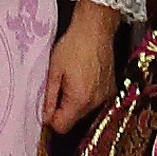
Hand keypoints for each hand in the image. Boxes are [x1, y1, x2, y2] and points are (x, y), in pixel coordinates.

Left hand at [43, 6, 117, 134]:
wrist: (96, 28)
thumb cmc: (73, 46)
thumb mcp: (54, 71)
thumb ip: (49, 98)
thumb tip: (45, 118)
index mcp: (80, 100)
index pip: (62, 127)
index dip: (51, 119)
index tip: (46, 105)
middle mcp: (96, 102)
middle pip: (74, 120)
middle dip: (62, 110)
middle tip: (57, 87)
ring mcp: (106, 96)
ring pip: (84, 111)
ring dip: (74, 102)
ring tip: (70, 80)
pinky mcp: (111, 89)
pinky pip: (94, 102)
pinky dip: (86, 96)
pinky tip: (82, 78)